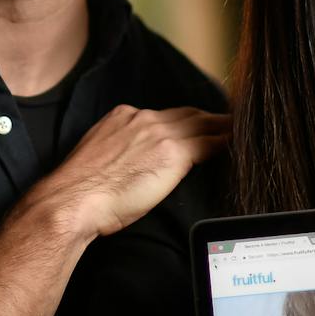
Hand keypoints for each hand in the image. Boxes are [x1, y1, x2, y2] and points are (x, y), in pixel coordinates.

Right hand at [36, 105, 228, 239]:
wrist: (73, 201)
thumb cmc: (81, 194)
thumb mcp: (99, 159)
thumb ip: (119, 152)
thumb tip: (129, 166)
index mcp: (123, 117)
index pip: (163, 115)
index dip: (183, 121)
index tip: (194, 126)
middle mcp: (143, 119)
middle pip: (187, 113)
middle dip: (208, 117)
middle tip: (228, 122)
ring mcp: (160, 133)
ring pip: (203, 123)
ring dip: (223, 126)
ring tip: (241, 130)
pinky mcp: (174, 152)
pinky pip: (211, 141)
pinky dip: (227, 141)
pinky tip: (239, 145)